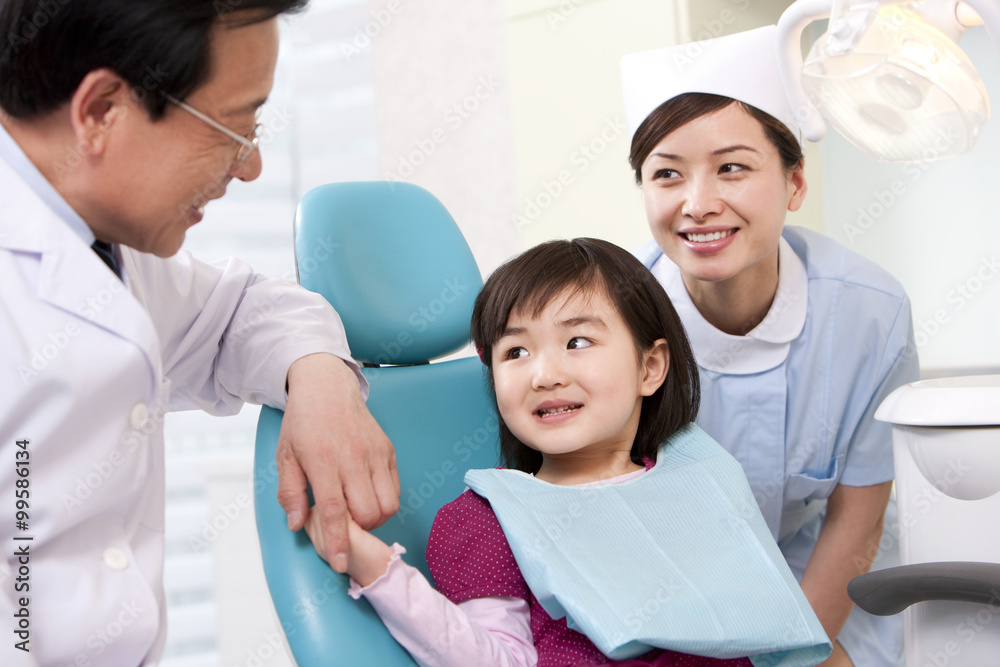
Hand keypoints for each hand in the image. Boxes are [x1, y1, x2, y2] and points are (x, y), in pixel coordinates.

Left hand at [277, 353, 399, 571]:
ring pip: (388, 505)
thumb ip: (290, 493)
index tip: (339, 563)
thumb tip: (298, 525)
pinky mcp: (388, 451)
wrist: (327, 387)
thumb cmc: (302, 423)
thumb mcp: (285, 456)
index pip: (336, 511)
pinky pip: (395, 490)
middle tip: (341, 523)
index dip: (338, 541)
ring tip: (355, 510)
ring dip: (373, 518)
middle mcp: (353, 458)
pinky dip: (384, 502)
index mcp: (323, 461)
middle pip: (368, 513)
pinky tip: (366, 495)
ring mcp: (375, 454)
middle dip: (357, 530)